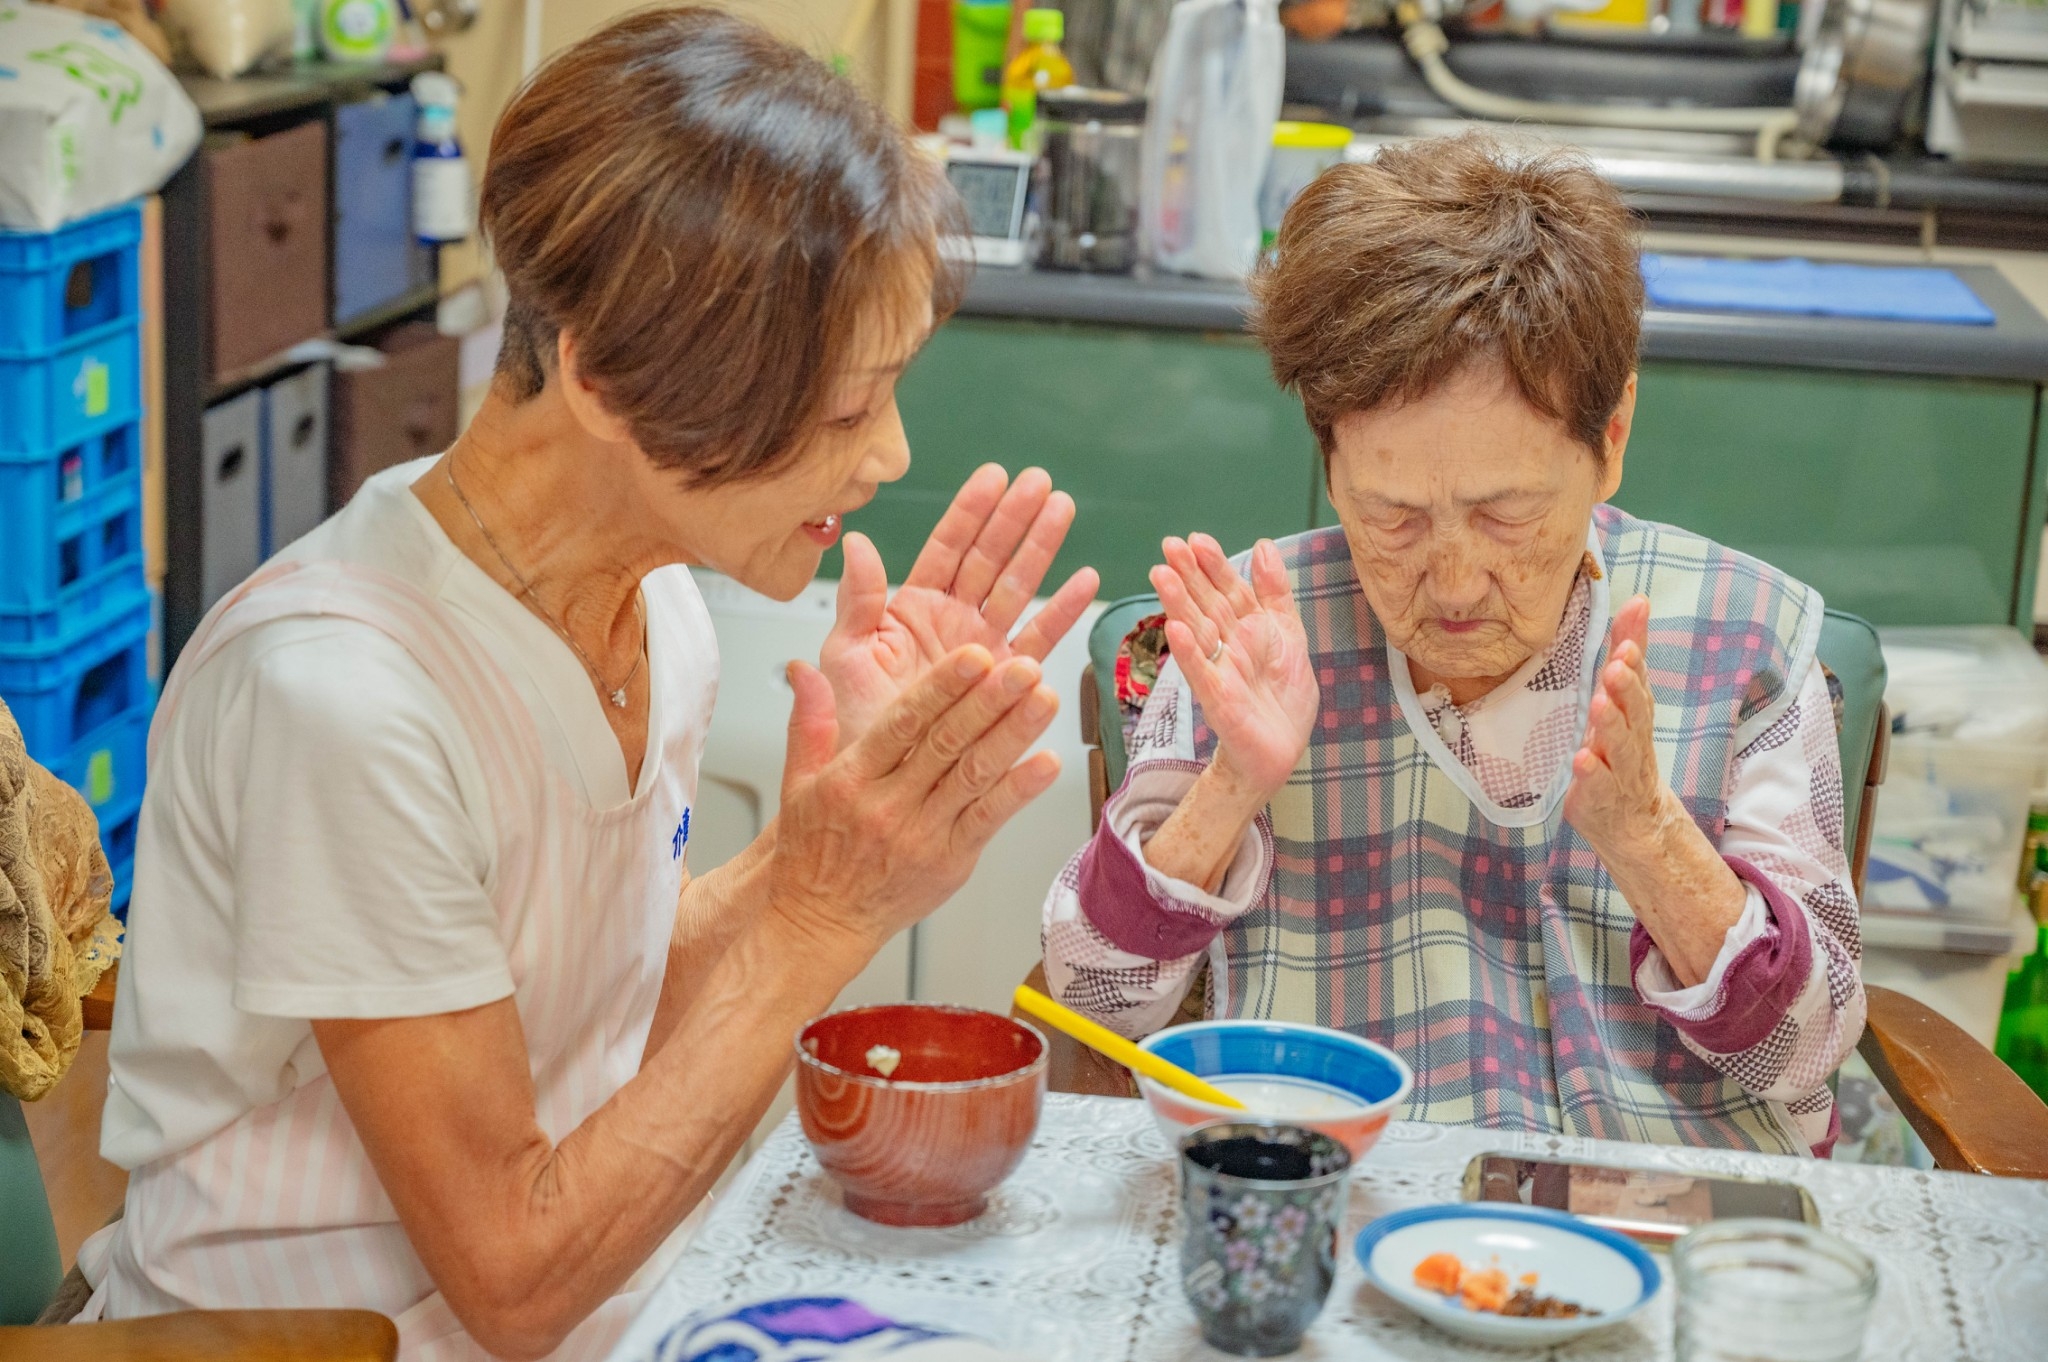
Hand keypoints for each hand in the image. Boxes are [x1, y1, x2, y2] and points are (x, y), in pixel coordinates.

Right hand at [770, 645, 1061, 953]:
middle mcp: (889, 805)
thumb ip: (809, 722)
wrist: (819, 923)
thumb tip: (801, 669)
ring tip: (1044, 700)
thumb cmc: (812, 853)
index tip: (974, 658)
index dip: (941, 688)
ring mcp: (922, 834)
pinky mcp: (949, 862)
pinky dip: (1019, 792)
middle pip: (945, 744)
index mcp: (853, 778)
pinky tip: (1046, 764)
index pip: (903, 723)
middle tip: (1024, 668)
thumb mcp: (797, 782)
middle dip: (988, 702)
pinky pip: (988, 821)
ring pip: (973, 776)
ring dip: (1013, 735)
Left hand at [820, 465, 1099, 748]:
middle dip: (1015, 516)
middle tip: (1040, 482)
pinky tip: (1083, 579)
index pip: (946, 546)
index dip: (971, 510)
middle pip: (988, 556)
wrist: (879, 784)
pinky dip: (1062, 610)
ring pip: (1017, 586)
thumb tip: (856, 542)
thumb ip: (857, 600)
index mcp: (911, 609)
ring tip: (1063, 508)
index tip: (994, 476)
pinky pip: (1038, 638)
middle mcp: (952, 622)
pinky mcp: (1006, 681)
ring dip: (1041, 547)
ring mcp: (983, 648)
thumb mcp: (847, 657)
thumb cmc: (854, 726)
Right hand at [1150, 534, 1317, 796]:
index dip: (1213, 564)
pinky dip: (1190, 653)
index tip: (1196, 538)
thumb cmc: (1282, 694)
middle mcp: (1228, 645)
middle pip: (1206, 604)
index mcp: (1245, 627)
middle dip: (1188, 575)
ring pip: (1197, 632)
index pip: (1227, 588)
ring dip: (1178, 604)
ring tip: (1162, 576)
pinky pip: (1203, 674)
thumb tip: (1262, 545)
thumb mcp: (1288, 632)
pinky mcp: (1219, 701)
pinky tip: (1175, 631)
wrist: (1283, 746)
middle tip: (1169, 546)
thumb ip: (1274, 591)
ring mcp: (1220, 671)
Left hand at [1563, 595, 1676, 856]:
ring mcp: (1619, 770)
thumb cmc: (1623, 748)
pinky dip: (1591, 772)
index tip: (1626, 640)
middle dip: (1626, 688)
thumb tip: (1638, 600)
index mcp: (1635, 713)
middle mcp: (1633, 739)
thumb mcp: (1624, 698)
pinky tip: (1581, 759)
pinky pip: (1598, 785)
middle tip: (1617, 665)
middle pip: (1634, 712)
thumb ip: (1628, 651)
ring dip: (1610, 724)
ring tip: (1598, 703)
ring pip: (1620, 747)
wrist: (1635, 821)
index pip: (1638, 681)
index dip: (1634, 661)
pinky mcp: (1600, 797)